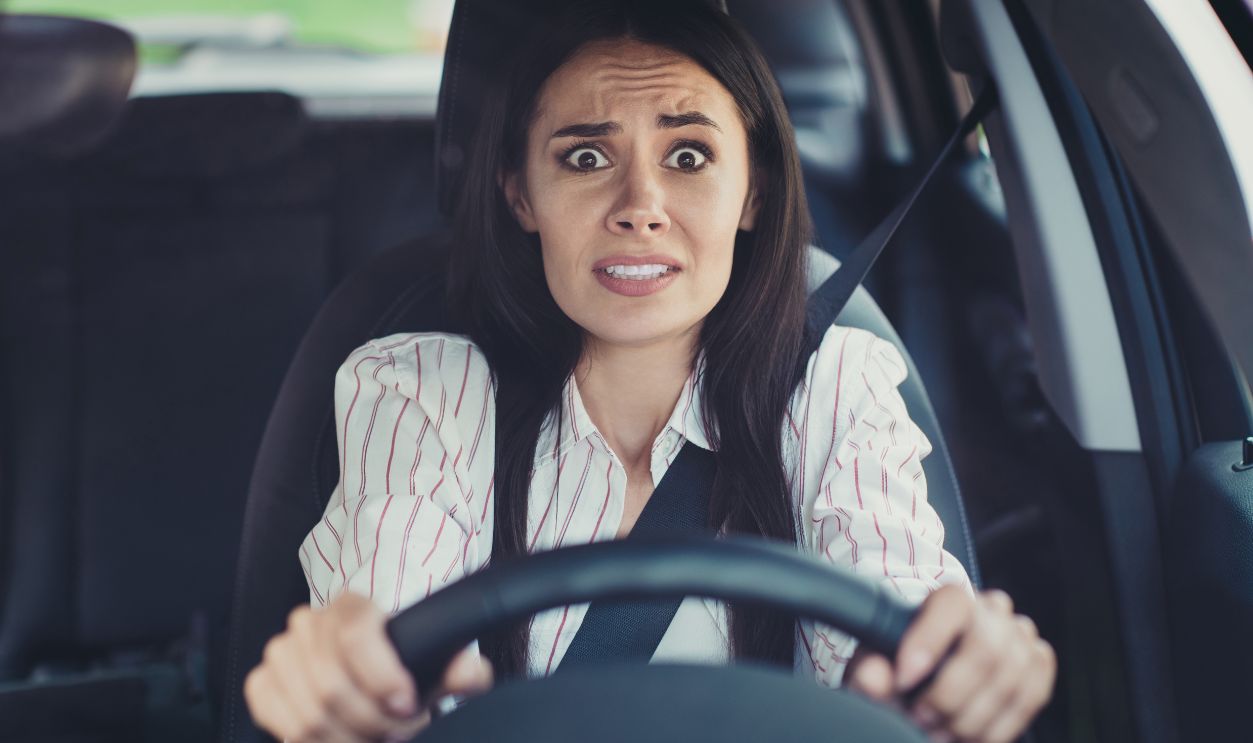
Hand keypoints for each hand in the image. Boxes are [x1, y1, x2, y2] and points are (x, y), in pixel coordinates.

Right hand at [244, 592, 493, 742]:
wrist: (365, 674)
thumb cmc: (398, 669)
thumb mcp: (433, 667)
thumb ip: (458, 669)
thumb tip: (471, 674)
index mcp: (351, 607)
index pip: (357, 635)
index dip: (382, 676)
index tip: (407, 704)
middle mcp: (310, 623)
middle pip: (331, 685)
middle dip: (371, 722)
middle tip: (398, 733)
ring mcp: (281, 651)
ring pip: (307, 713)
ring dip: (346, 740)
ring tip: (374, 740)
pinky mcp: (262, 682)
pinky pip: (278, 721)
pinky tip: (339, 740)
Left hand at [845, 585, 1054, 742]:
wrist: (932, 674)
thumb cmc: (901, 664)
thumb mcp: (874, 666)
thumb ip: (869, 670)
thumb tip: (874, 678)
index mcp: (949, 599)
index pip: (952, 603)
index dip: (929, 641)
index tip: (903, 679)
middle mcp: (991, 611)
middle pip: (986, 648)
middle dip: (951, 694)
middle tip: (922, 718)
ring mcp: (1020, 636)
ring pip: (1011, 677)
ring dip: (974, 718)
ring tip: (942, 733)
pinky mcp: (1038, 663)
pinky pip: (1032, 695)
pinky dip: (1001, 725)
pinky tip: (972, 736)